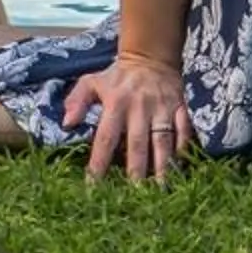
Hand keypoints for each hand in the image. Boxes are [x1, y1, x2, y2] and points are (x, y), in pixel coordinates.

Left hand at [63, 53, 193, 184]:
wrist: (149, 56)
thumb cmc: (116, 77)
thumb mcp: (91, 82)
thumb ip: (77, 101)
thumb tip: (67, 124)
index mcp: (115, 104)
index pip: (105, 138)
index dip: (99, 163)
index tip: (94, 186)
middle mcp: (139, 109)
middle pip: (137, 144)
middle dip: (136, 171)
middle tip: (135, 197)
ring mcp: (162, 109)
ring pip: (163, 141)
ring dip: (162, 166)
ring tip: (160, 190)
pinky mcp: (180, 108)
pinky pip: (184, 131)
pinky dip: (184, 148)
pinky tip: (181, 166)